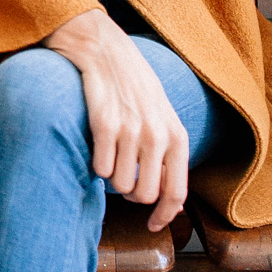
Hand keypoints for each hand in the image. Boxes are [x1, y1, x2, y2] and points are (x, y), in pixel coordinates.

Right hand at [44, 9, 189, 230]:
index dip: (164, 215)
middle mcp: (157, 134)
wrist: (101, 45)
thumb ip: (168, 154)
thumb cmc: (132, 84)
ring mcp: (130, 128)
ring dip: (110, 177)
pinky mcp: (103, 122)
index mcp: (176, 134)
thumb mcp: (160, 116)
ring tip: (108, 154)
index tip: (153, 226)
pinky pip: (99, 167)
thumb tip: (171, 201)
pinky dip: (95, 164)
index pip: (176, 192)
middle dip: (130, 194)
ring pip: (120, 185)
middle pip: (144, 195)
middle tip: (122, 175)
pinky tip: (96, 147)